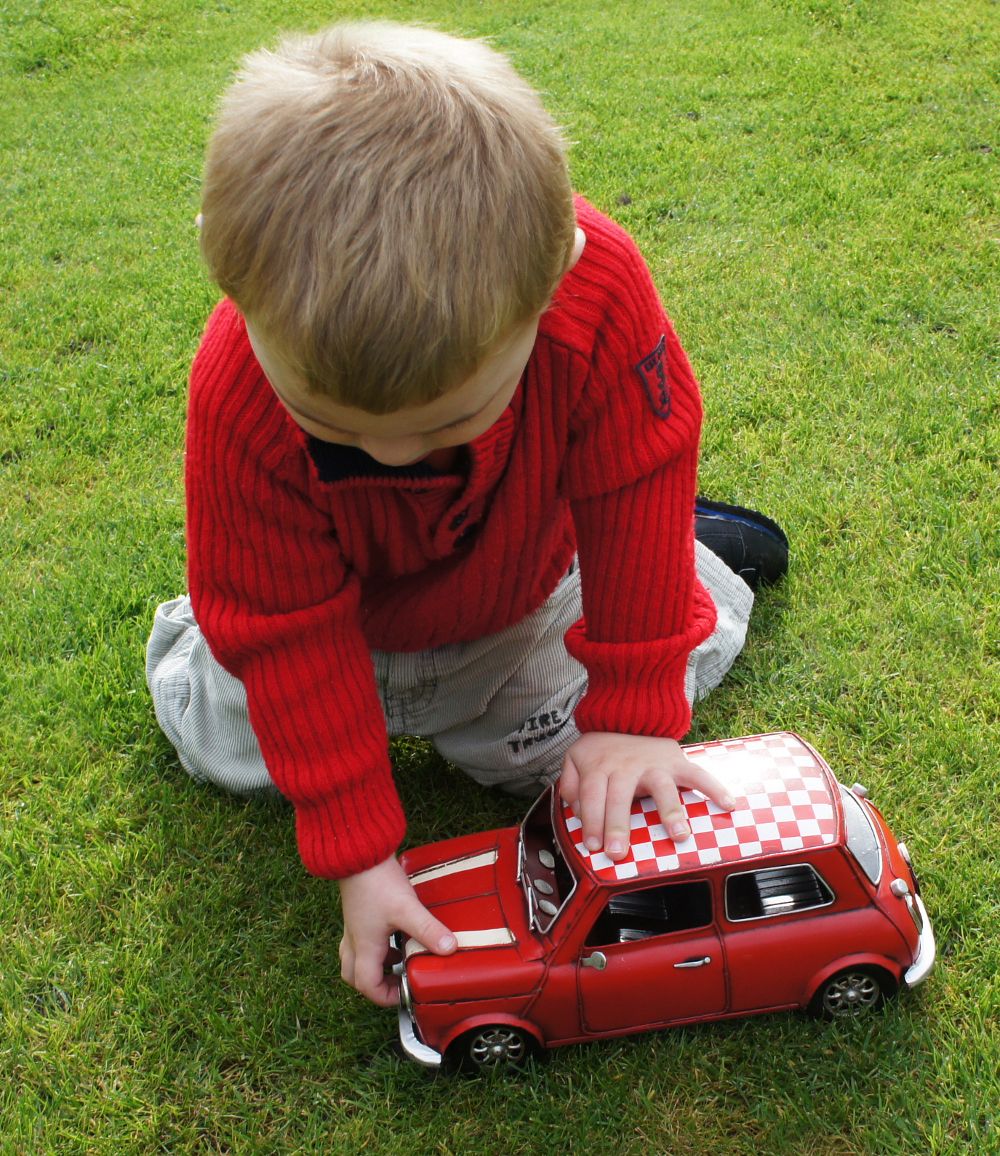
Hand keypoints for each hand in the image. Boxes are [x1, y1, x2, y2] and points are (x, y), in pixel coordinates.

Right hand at [337, 855, 455, 1005]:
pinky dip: (374, 946)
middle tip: (398, 981)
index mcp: (365, 946)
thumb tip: (449, 949)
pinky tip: (393, 934)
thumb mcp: (407, 909)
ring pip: (354, 958)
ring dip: (374, 966)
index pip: (367, 985)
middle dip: (375, 985)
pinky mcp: (357, 912)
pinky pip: (360, 939)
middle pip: (354, 976)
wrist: (359, 852)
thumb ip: (428, 930)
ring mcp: (354, 925)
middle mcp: (355, 939)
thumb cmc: (377, 881)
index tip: (406, 993)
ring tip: (399, 959)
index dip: (385, 997)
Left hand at [559, 732, 735, 861]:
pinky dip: (714, 788)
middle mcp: (626, 765)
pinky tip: (728, 805)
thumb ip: (569, 783)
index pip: (592, 796)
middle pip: (620, 797)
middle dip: (618, 826)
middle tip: (618, 853)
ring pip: (662, 787)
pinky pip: (698, 774)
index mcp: (599, 765)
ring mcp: (654, 763)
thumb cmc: (602, 745)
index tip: (593, 846)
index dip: (591, 821)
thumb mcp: (576, 757)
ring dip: (670, 812)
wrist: (631, 711)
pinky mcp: (677, 761)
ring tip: (679, 835)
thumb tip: (573, 809)